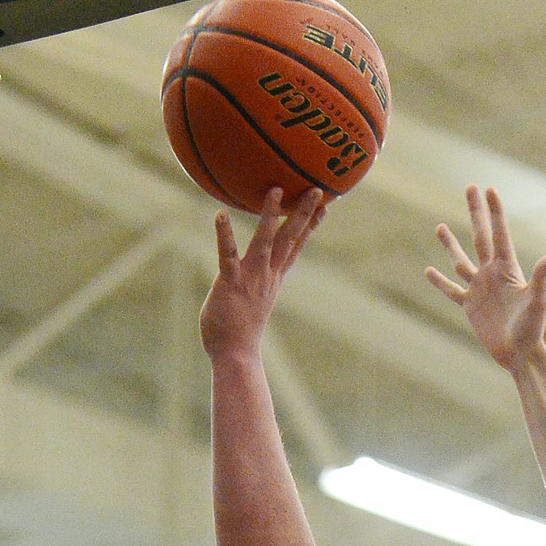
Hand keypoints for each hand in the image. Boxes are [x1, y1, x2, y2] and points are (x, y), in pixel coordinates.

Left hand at [199, 186, 326, 359]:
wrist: (236, 356)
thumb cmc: (239, 333)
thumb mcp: (253, 302)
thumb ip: (255, 286)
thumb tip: (254, 282)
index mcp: (273, 279)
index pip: (295, 246)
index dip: (310, 225)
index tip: (324, 206)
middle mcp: (267, 275)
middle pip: (290, 238)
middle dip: (304, 212)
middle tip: (316, 188)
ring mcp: (251, 278)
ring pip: (265, 241)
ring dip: (271, 215)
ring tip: (275, 189)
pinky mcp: (231, 283)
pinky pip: (227, 255)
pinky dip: (225, 235)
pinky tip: (221, 214)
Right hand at [426, 184, 545, 370]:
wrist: (523, 355)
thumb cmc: (535, 328)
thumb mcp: (540, 300)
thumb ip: (543, 276)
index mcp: (509, 269)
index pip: (500, 233)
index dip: (495, 212)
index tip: (489, 189)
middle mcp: (493, 274)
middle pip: (481, 236)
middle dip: (475, 212)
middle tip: (470, 188)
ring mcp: (480, 289)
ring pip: (462, 261)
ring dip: (451, 245)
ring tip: (439, 227)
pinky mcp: (471, 306)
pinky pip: (452, 290)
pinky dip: (440, 282)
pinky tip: (428, 271)